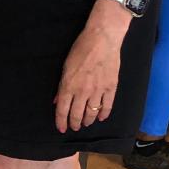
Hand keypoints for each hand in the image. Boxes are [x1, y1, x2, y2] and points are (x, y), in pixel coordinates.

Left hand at [53, 13, 125, 132]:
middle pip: (77, 114)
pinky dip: (104, 114)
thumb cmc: (81, 49)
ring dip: (88, 120)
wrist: (102, 40)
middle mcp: (83, 92)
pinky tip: (101, 117)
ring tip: (85, 123)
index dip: (61, 121)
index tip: (61, 128)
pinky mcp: (111, 88)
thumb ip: (61, 86)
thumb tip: (56, 100)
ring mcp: (98, 91)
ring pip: (92, 112)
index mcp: (69, 85)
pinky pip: (107, 106)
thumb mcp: (65, 66)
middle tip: (74, 127)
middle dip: (74, 123)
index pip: (62, 109)